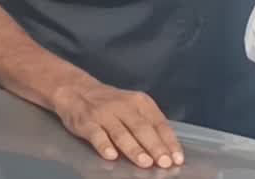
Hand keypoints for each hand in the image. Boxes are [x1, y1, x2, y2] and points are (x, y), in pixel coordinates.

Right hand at [51, 80, 182, 168]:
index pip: (159, 123)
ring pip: (122, 133)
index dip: (169, 141)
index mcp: (141, 103)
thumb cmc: (112, 104)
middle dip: (155, 147)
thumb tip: (167, 148)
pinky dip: (104, 145)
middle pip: (143, 128)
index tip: (177, 158)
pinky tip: (112, 156)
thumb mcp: (134, 107)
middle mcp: (125, 106)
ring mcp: (105, 114)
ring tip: (145, 163)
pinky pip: (97, 135)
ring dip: (135, 149)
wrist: (77, 91)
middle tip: (165, 163)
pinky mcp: (87, 122)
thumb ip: (148, 124)